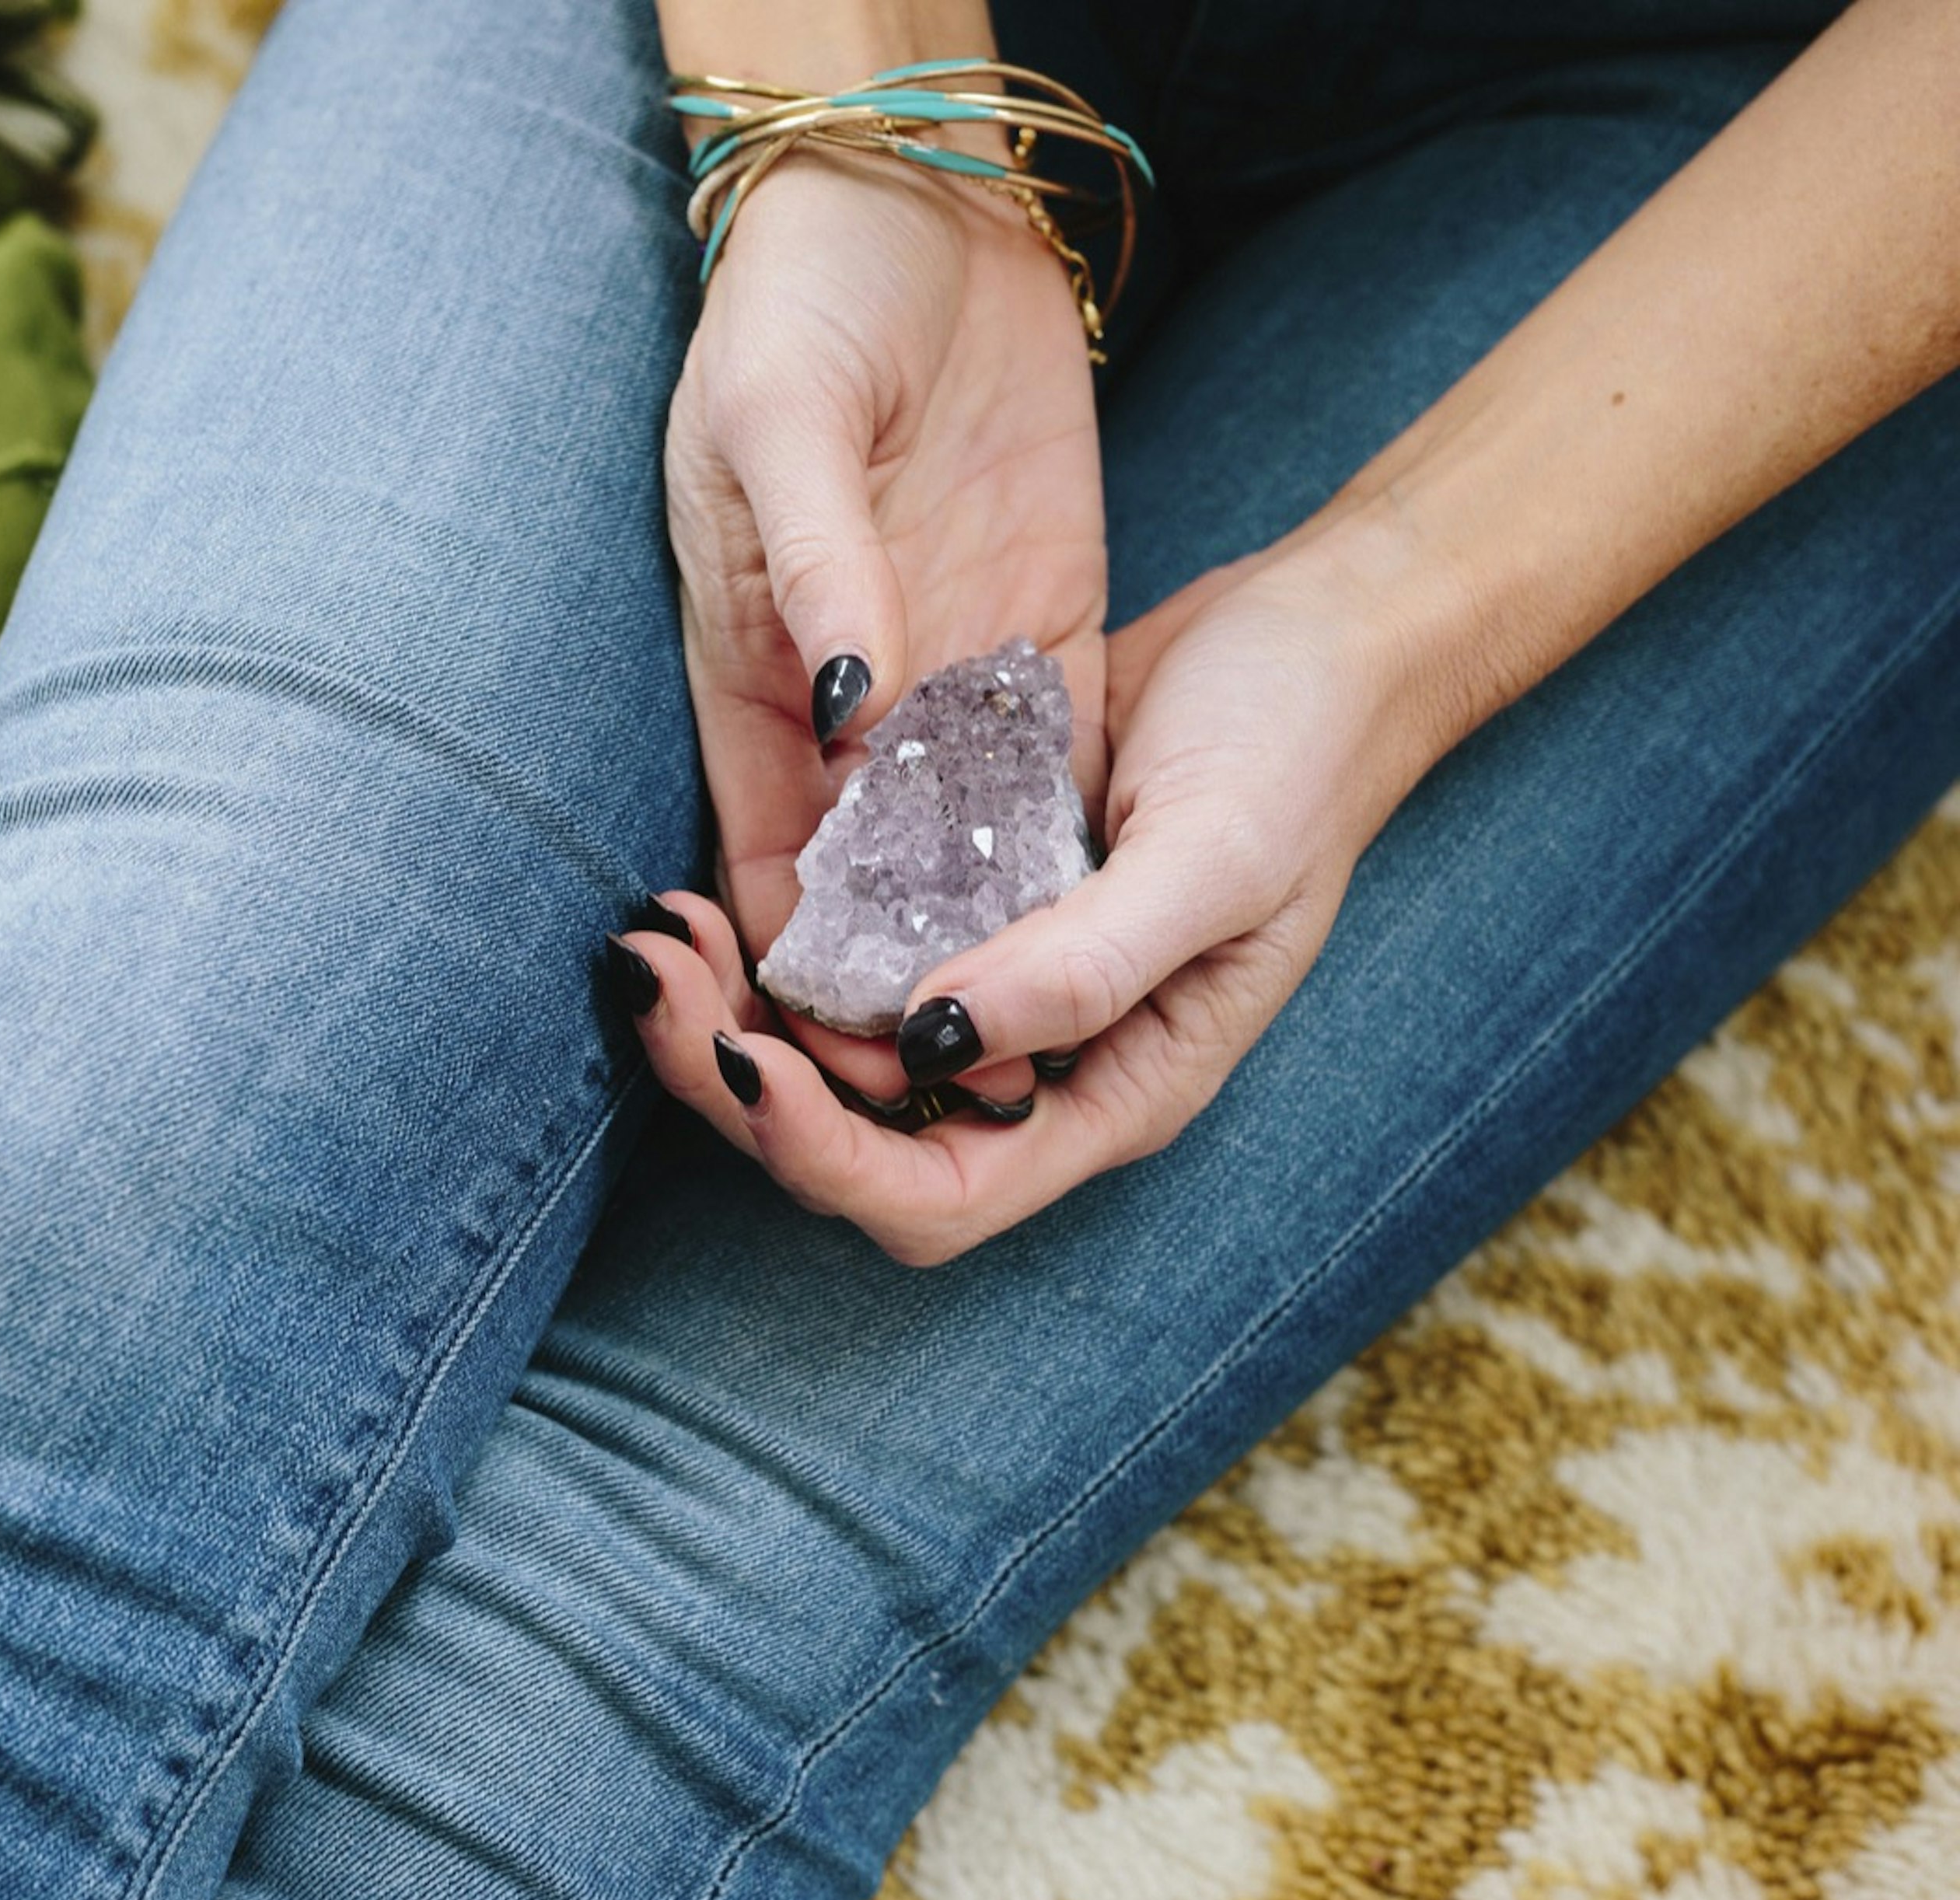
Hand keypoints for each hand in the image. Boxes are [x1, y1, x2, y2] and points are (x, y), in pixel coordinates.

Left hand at [619, 518, 1455, 1264]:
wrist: (1324, 633)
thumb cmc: (1299, 749)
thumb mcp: (1216, 857)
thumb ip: (1088, 963)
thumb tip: (929, 1044)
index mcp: (1114, 1091)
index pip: (937, 1193)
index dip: (821, 1152)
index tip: (736, 1053)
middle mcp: (1040, 1063)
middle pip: (852, 1145)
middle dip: (735, 1084)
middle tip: (648, 977)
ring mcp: (993, 988)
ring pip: (827, 1060)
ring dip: (729, 1016)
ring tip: (654, 936)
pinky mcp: (959, 905)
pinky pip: (841, 963)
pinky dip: (766, 946)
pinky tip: (706, 887)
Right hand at [664, 148, 1107, 1102]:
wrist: (909, 203)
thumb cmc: (799, 306)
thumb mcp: (776, 425)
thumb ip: (814, 569)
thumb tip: (845, 715)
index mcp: (748, 679)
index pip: (762, 867)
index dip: (789, 976)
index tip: (842, 1057)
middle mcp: (845, 709)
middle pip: (865, 896)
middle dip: (893, 999)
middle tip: (955, 1097)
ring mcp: (945, 680)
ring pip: (964, 859)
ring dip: (991, 948)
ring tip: (1041, 1052)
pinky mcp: (1038, 639)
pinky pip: (1049, 777)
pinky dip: (1063, 855)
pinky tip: (1102, 929)